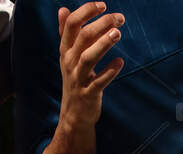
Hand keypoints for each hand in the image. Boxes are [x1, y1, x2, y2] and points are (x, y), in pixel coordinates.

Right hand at [57, 2, 124, 130]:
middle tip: (119, 18)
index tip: (103, 5)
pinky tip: (120, 63)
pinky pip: (98, 82)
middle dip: (102, 24)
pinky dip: (109, 72)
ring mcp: (78, 78)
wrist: (73, 114)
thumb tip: (62, 9)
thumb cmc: (75, 79)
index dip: (86, 11)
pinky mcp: (88, 94)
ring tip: (118, 33)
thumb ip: (66, 33)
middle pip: (83, 36)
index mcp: (66, 50)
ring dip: (104, 44)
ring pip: (88, 57)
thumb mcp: (68, 56)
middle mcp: (69, 62)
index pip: (71, 24)